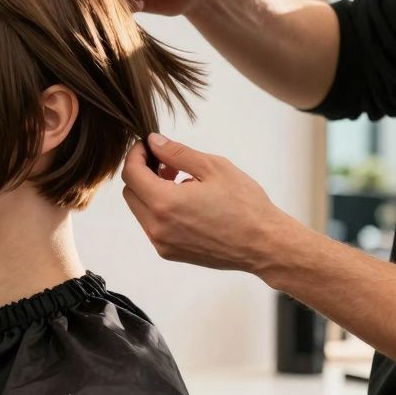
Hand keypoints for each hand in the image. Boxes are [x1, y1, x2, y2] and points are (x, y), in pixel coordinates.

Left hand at [119, 134, 300, 273]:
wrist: (264, 245)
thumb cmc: (245, 205)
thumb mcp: (213, 167)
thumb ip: (177, 153)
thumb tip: (153, 141)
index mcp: (164, 203)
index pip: (131, 173)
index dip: (136, 154)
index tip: (149, 146)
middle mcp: (156, 227)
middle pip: (131, 192)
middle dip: (142, 173)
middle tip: (167, 164)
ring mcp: (161, 243)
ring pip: (140, 209)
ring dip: (151, 191)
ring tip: (181, 182)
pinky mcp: (169, 252)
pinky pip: (152, 225)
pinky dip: (160, 209)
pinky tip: (186, 202)